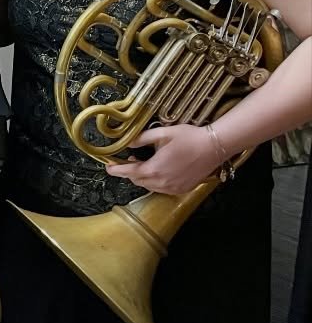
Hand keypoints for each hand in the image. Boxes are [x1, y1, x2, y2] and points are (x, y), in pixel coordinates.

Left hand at [106, 124, 227, 195]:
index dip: (116, 170)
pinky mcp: (182, 189)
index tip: (108, 167)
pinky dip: (155, 182)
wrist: (215, 147)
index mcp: (154, 169)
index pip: (128, 172)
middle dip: (129, 171)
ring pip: (149, 186)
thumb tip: (127, 142)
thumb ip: (142, 138)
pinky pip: (161, 188)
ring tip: (144, 163)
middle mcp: (162, 182)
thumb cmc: (189, 138)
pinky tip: (159, 170)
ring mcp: (173, 188)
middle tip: (128, 159)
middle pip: (137, 180)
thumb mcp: (162, 133)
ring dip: (142, 177)